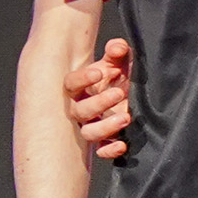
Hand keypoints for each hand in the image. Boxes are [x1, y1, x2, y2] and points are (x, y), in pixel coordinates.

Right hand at [66, 37, 136, 161]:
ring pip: (88, 132)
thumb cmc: (113, 76)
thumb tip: (119, 47)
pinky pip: (100, 149)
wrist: (120, 92)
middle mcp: (79, 108)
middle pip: (80, 111)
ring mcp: (89, 125)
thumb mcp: (116, 62)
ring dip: (105, 127)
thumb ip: (117, 52)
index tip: (99, 73)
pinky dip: (109, 150)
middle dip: (99, 103)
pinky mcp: (102, 139)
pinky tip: (122, 145)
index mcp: (78, 88)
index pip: (70, 84)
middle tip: (119, 93)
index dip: (82, 79)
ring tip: (126, 117)